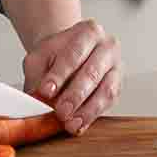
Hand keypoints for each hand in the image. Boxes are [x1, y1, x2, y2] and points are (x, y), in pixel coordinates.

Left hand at [20, 18, 122, 134]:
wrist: (66, 52)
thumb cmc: (55, 53)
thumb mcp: (40, 56)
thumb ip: (38, 73)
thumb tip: (38, 97)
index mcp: (89, 31)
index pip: (74, 53)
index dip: (60, 74)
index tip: (46, 91)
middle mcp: (107, 47)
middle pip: (92, 72)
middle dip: (75, 95)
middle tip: (60, 111)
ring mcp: (115, 68)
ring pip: (105, 91)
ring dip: (86, 110)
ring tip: (69, 123)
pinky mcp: (117, 87)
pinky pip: (108, 104)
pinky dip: (91, 116)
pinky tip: (78, 125)